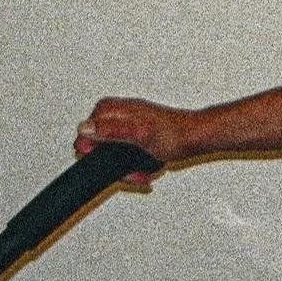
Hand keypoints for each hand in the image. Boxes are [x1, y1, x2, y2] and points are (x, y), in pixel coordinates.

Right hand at [74, 97, 193, 183]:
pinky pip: (125, 156)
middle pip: (99, 148)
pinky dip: (135, 165)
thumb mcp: (139, 133)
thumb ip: (112, 130)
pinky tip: (147, 167)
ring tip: (143, 171)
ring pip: (112, 155)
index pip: (85, 134)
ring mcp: (126, 125)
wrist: (196, 137)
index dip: (97, 155)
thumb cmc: (174, 134)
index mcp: (112, 109)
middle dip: (115, 165)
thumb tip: (85, 128)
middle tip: (134, 171)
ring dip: (127, 168)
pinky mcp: (136, 136)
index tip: (112, 162)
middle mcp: (117, 114)